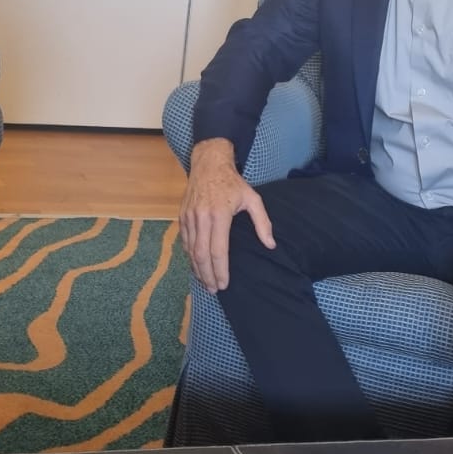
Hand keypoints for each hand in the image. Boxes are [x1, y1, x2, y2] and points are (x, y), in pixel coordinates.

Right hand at [179, 139, 274, 291]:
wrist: (209, 163)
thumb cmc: (232, 182)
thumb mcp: (253, 198)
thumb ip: (262, 222)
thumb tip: (270, 244)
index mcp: (219, 214)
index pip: (218, 250)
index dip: (220, 270)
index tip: (224, 284)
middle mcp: (201, 217)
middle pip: (201, 254)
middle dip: (207, 275)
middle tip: (213, 290)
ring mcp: (189, 217)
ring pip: (190, 250)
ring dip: (197, 268)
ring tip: (205, 282)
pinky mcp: (182, 216)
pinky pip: (185, 241)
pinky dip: (190, 256)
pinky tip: (196, 265)